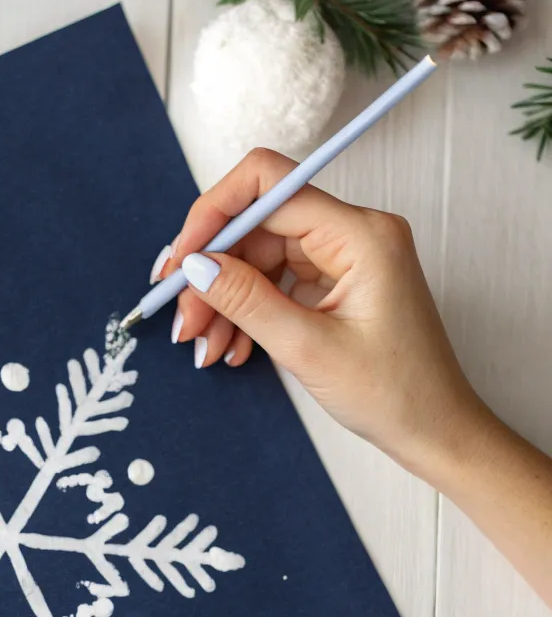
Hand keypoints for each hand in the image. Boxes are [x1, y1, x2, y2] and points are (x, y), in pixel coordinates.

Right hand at [159, 147, 485, 474]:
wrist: (435, 430)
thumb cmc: (394, 394)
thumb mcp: (308, 349)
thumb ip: (247, 300)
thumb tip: (195, 266)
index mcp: (361, 234)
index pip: (268, 185)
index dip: (213, 216)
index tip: (181, 262)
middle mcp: (354, 233)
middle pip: (257, 226)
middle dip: (212, 273)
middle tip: (183, 321)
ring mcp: (345, 258)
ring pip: (259, 258)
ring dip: (224, 300)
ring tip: (205, 347)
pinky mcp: (336, 283)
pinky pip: (275, 282)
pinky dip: (247, 312)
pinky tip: (231, 347)